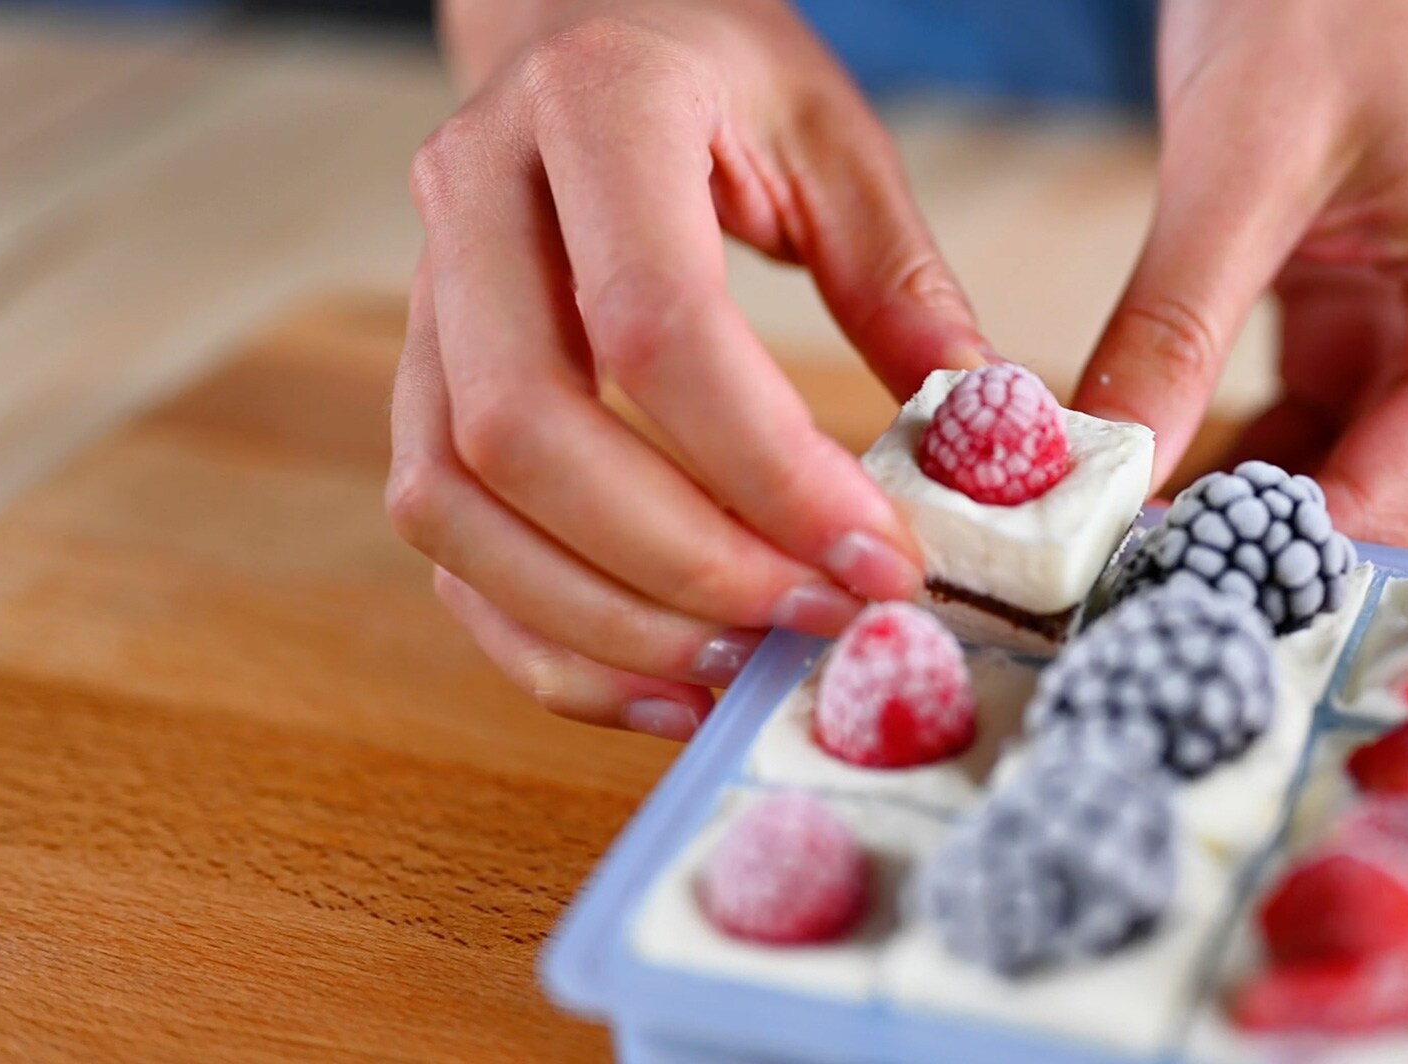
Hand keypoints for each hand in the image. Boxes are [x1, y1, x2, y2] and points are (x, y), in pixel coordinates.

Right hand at [389, 0, 986, 737]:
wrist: (579, 20)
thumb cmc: (716, 70)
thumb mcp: (832, 136)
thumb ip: (901, 283)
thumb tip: (987, 444)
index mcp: (596, 109)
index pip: (655, 323)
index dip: (766, 468)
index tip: (880, 557)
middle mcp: (475, 200)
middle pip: (526, 433)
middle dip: (682, 561)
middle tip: (820, 620)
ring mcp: (425, 295)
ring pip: (454, 502)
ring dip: (599, 617)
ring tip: (743, 663)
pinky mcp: (420, 378)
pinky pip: (444, 536)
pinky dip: (540, 630)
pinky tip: (659, 674)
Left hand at [1074, 0, 1407, 547]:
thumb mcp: (1240, 173)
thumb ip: (1174, 330)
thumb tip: (1102, 472)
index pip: (1401, 495)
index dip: (1277, 561)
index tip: (1160, 605)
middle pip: (1373, 510)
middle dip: (1248, 555)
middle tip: (1115, 598)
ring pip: (1324, 485)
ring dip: (1223, 521)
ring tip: (1108, 560)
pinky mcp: (1362, 333)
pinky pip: (1291, 437)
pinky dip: (1215, 465)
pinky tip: (1133, 495)